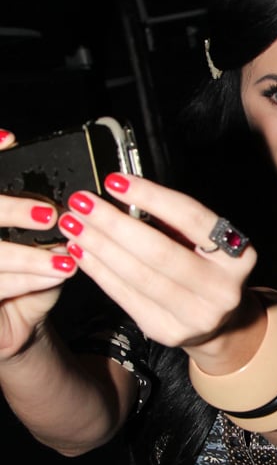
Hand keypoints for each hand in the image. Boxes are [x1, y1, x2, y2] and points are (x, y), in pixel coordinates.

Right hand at [0, 130, 76, 359]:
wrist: (12, 325)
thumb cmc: (26, 277)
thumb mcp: (40, 243)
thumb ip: (44, 217)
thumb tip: (78, 200)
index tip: (10, 139)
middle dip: (11, 209)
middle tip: (49, 216)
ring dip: (27, 256)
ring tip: (63, 259)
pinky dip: (28, 278)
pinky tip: (55, 275)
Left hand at [56, 173, 258, 363]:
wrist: (219, 322)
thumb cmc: (206, 269)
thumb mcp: (202, 241)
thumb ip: (172, 221)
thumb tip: (123, 196)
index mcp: (237, 256)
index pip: (191, 219)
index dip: (151, 197)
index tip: (116, 182)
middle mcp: (221, 288)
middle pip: (158, 251)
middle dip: (113, 224)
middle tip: (83, 203)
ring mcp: (195, 315)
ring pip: (137, 276)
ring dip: (99, 247)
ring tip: (75, 225)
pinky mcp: (167, 331)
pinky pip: (125, 297)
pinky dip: (99, 271)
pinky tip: (82, 252)